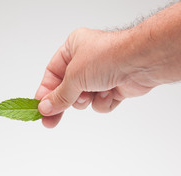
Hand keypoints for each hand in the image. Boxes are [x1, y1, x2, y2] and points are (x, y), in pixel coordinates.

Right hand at [35, 28, 157, 127]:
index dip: (45, 92)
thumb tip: (44, 108)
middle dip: (63, 103)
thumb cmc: (108, 57)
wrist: (142, 62)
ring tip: (94, 93)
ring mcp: (100, 75)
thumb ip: (59, 96)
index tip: (38, 108)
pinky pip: (100, 103)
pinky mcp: (113, 88)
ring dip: (87, 100)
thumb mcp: (74, 77)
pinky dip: (103, 102)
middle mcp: (86, 61)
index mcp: (73, 49)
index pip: (52, 74)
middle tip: (49, 121)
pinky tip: (110, 93)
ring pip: (83, 98)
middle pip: (66, 89)